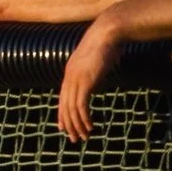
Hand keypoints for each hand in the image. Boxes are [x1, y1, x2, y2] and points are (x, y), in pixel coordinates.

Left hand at [57, 12, 127, 142]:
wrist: (109, 32)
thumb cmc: (107, 45)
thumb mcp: (97, 63)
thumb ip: (93, 76)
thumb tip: (94, 87)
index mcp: (70, 72)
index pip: (62, 98)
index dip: (62, 114)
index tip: (64, 127)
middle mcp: (70, 76)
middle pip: (64, 106)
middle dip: (68, 124)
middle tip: (74, 138)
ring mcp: (76, 78)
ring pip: (71, 108)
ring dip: (77, 125)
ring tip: (83, 136)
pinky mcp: (85, 81)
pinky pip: (81, 105)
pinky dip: (84, 119)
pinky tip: (90, 127)